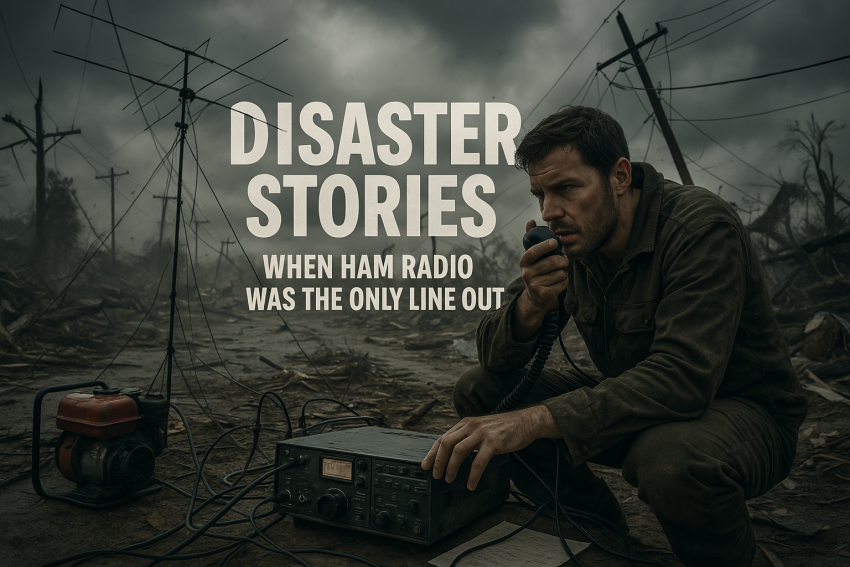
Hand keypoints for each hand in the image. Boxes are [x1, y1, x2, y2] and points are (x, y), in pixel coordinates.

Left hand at [420, 405, 559, 489]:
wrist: (526, 421)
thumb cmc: (504, 428)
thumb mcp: (482, 428)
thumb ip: (468, 436)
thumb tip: (453, 453)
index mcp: (466, 423)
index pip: (443, 437)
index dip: (432, 453)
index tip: (425, 465)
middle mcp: (471, 426)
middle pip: (447, 443)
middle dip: (438, 461)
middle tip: (436, 475)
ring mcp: (482, 434)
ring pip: (459, 451)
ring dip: (451, 468)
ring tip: (449, 480)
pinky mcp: (494, 443)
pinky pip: (479, 461)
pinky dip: (473, 475)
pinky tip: (471, 484)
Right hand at [514, 220, 569, 339]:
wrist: (536, 298)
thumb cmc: (537, 271)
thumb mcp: (533, 257)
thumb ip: (532, 238)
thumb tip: (531, 221)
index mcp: (524, 262)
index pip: (533, 252)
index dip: (544, 246)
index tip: (554, 242)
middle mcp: (527, 273)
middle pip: (553, 262)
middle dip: (563, 261)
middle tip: (563, 261)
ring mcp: (535, 285)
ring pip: (560, 273)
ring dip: (563, 272)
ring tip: (558, 274)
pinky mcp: (544, 294)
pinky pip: (563, 283)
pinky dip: (564, 282)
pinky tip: (558, 283)